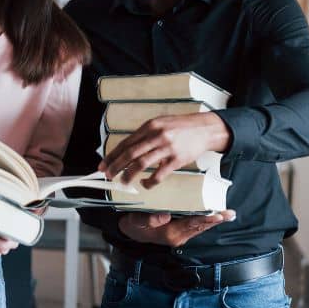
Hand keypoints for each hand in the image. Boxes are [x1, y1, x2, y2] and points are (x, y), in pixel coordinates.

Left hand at [99, 112, 230, 187]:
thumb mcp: (160, 124)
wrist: (205, 129)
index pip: (126, 143)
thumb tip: (125, 149)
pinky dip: (149, 181)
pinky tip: (145, 184)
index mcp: (150, 126)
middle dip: (116, 166)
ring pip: (141, 164)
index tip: (103, 165)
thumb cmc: (181, 127)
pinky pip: (159, 174)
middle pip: (130, 153)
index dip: (112, 155)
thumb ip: (144, 134)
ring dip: (129, 175)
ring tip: (123, 182)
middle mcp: (157, 135)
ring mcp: (167, 148)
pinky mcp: (176, 159)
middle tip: (108, 175)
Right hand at [118, 210, 235, 247]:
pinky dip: (206, 221)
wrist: (128, 231)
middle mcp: (177, 237)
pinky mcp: (180, 232)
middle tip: (230, 213)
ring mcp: (180, 236)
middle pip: (200, 227)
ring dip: (213, 221)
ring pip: (199, 227)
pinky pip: (195, 227)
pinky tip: (215, 215)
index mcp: (169, 234)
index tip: (217, 215)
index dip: (205, 219)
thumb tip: (164, 216)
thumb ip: (148, 219)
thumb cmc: (132, 224)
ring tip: (228, 214)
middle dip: (215, 220)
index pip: (191, 225)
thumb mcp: (136, 221)